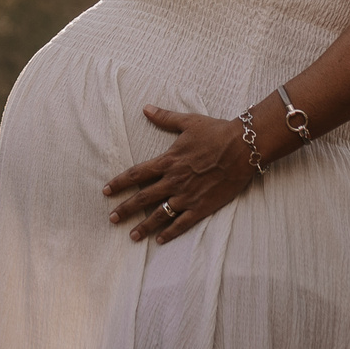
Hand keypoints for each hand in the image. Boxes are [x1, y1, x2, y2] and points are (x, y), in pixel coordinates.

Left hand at [101, 106, 254, 242]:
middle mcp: (174, 180)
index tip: (106, 191)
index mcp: (168, 161)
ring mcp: (188, 195)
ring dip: (144, 226)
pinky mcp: (203, 206)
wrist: (244, 147)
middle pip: (143, 198)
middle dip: (125, 209)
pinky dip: (170, 232)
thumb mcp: (188, 122)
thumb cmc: (216, 132)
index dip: (119, 183)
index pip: (136, 174)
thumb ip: (164, 118)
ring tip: (131, 236)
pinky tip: (160, 240)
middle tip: (111, 219)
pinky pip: (183, 223)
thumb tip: (146, 108)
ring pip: (160, 214)